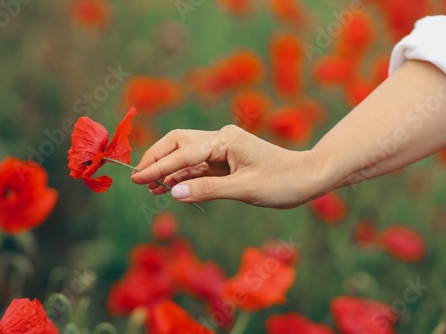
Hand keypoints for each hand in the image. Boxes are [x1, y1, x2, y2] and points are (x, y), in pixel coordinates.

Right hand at [131, 125, 326, 207]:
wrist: (309, 177)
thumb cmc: (282, 182)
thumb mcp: (244, 189)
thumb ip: (207, 190)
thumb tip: (173, 192)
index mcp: (224, 140)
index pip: (183, 154)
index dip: (157, 167)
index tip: (136, 179)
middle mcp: (221, 139)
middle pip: (178, 142)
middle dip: (157, 158)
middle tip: (139, 179)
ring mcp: (223, 149)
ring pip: (186, 155)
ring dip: (168, 169)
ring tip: (150, 188)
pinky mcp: (227, 160)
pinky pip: (198, 166)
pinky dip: (183, 176)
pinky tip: (169, 187)